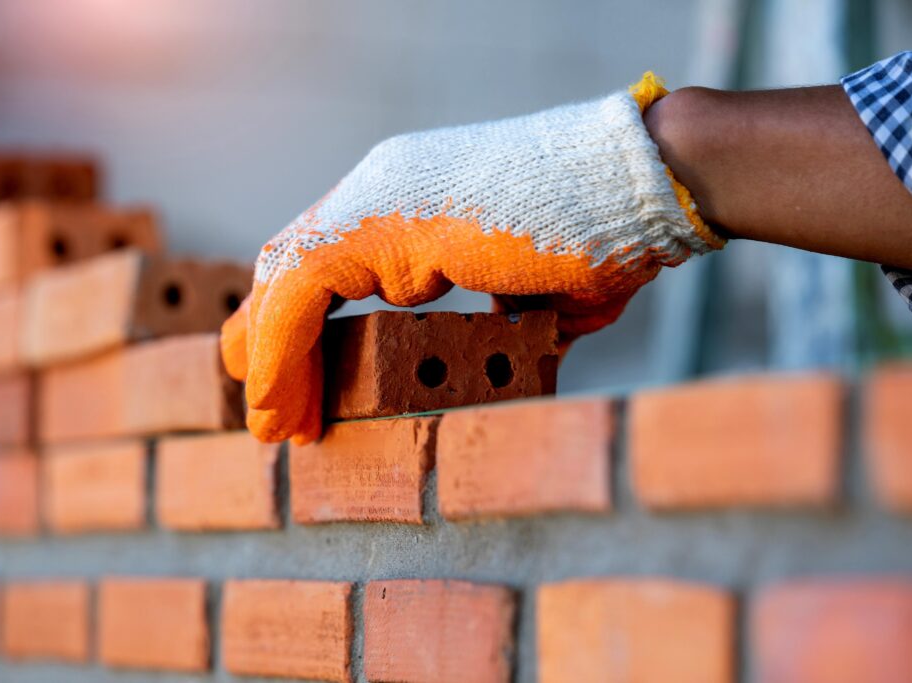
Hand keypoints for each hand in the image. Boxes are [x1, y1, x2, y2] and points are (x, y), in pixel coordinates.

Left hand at [222, 73, 722, 443]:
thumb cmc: (606, 237)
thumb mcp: (537, 292)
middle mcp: (382, 190)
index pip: (327, 259)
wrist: (643, 187)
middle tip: (270, 410)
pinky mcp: (381, 222)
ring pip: (282, 280)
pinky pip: (297, 293)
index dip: (301, 321)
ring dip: (269, 359)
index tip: (300, 381)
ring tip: (270, 426)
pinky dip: (278, 354)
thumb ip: (506, 318)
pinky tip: (278, 406)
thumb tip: (514, 353)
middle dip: (271, 341)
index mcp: (412, 199)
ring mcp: (377, 198)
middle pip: (292, 265)